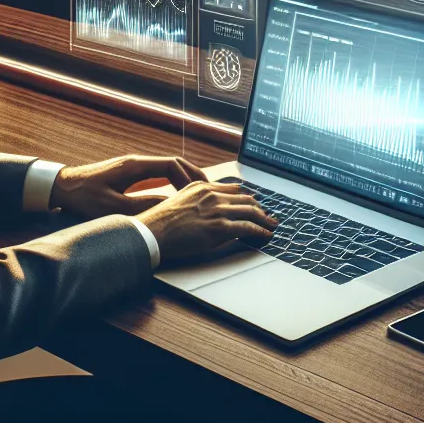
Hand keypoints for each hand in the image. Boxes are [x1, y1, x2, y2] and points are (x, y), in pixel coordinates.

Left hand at [48, 154, 208, 218]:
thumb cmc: (82, 197)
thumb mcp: (112, 206)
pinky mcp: (129, 174)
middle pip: (174, 163)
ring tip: (199, 193)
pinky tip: (178, 195)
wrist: (60, 187)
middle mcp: (137, 162)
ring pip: (167, 168)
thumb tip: (168, 208)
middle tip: (209, 190)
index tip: (200, 192)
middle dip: (193, 175)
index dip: (189, 177)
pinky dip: (172, 182)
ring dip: (184, 178)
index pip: (172, 165)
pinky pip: (158, 174)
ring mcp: (133, 167)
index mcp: (135, 166)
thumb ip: (140, 207)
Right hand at [137, 181, 277, 263]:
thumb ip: (196, 201)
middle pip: (245, 198)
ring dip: (264, 220)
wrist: (151, 232)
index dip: (245, 198)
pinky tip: (265, 236)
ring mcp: (217, 210)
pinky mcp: (220, 227)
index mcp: (202, 186)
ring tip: (271, 226)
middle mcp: (212, 194)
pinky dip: (261, 232)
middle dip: (258, 208)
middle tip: (267, 217)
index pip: (232, 189)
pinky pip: (248, 228)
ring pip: (251, 211)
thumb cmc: (160, 222)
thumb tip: (207, 211)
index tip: (252, 204)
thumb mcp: (179, 201)